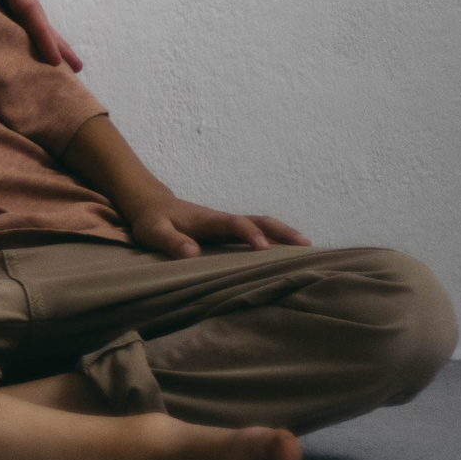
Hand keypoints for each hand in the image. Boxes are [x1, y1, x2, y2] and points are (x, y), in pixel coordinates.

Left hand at [0, 0, 82, 70]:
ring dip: (34, 35)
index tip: (56, 59)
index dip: (41, 31)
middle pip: (29, 11)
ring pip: (15, 13)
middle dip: (50, 38)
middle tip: (75, 70)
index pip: (26, 4)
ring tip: (52, 60)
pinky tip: (11, 41)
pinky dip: (9, 27)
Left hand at [117, 190, 309, 258]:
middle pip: (258, 220)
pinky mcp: (229, 231)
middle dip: (281, 231)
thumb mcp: (153, 232)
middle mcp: (223, 220)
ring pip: (262, 225)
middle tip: (306, 245)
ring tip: (308, 249)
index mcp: (207, 220)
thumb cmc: (152, 221)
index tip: (263, 248)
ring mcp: (228, 224)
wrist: (152, 205)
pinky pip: (257, 231)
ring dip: (284, 234)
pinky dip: (275, 238)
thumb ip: (170, 241)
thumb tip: (192, 254)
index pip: (234, 224)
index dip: (249, 234)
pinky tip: (288, 252)